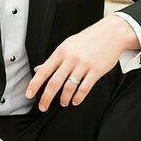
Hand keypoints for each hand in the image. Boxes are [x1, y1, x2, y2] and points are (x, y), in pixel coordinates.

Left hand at [25, 14, 139, 110]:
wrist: (111, 33)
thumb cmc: (88, 39)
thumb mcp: (67, 45)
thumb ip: (54, 59)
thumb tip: (38, 69)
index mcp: (61, 52)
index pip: (43, 71)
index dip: (34, 84)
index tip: (29, 94)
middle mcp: (70, 59)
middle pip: (54, 83)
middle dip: (46, 98)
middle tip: (43, 107)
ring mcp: (83, 65)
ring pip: (69, 87)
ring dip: (64, 99)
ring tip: (63, 103)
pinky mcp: (96, 71)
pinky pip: (84, 88)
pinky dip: (78, 97)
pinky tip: (75, 101)